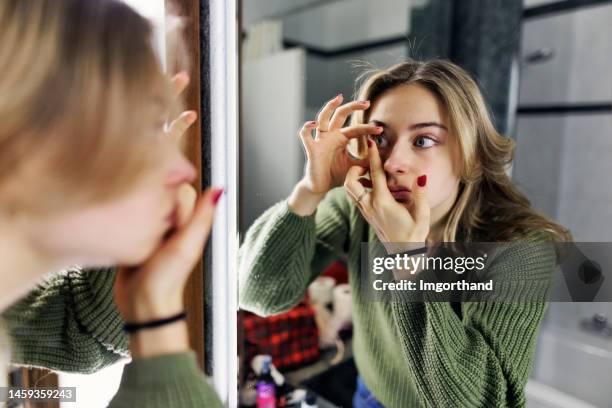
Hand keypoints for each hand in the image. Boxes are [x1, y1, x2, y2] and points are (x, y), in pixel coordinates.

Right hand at [112, 72, 221, 357]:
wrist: (143, 305)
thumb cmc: (167, 279)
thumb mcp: (186, 246)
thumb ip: (200, 218)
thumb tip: (218, 187)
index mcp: (184, 205)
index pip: (177, 163)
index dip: (179, 133)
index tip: (183, 105)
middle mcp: (166, 203)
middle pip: (160, 161)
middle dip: (161, 128)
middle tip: (164, 85)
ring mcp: (146, 210)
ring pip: (142, 173)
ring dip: (141, 146)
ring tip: (140, 121)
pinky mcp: (130, 219)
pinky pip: (128, 189)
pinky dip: (125, 170)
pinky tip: (115, 153)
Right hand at [297, 94, 382, 195]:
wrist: (321, 186)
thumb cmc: (337, 174)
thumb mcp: (356, 166)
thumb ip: (367, 161)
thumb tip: (384, 157)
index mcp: (342, 138)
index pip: (356, 128)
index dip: (368, 128)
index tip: (380, 129)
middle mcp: (331, 135)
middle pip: (341, 114)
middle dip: (353, 106)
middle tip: (367, 102)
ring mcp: (320, 140)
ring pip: (323, 118)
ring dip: (329, 107)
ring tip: (339, 98)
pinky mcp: (311, 148)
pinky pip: (305, 135)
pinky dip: (307, 127)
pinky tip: (313, 124)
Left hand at [344, 138, 430, 253]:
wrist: (403, 255)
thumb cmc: (414, 234)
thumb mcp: (422, 214)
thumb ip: (421, 195)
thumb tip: (421, 177)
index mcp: (383, 202)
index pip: (375, 174)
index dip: (373, 156)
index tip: (370, 142)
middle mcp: (370, 206)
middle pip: (350, 182)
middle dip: (354, 168)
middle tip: (366, 163)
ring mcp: (366, 211)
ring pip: (350, 190)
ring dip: (355, 178)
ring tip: (369, 172)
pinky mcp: (366, 215)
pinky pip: (356, 197)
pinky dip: (359, 187)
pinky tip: (371, 184)